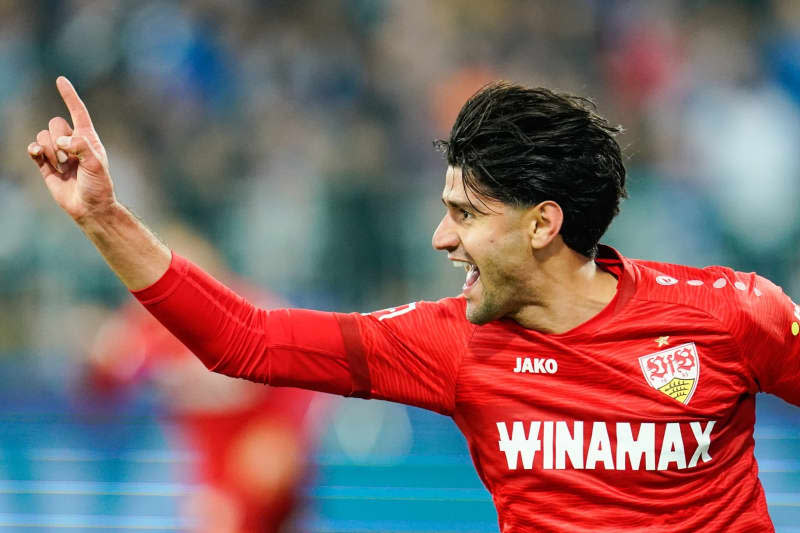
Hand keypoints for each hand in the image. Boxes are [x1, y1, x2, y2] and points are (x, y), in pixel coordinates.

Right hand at [27, 76, 114, 221]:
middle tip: (69, 159)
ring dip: (49, 150)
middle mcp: (72, 143)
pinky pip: (33, 148)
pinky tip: (38, 156)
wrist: (90, 208)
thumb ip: (81, 147)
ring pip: (43, 136)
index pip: (78, 112)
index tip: (60, 79)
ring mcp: (58, 153)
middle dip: (58, 138)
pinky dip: (34, 150)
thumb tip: (61, 141)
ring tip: (62, 167)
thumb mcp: (96, 164)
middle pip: (55, 123)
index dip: (69, 96)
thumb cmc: (99, 186)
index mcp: (88, 138)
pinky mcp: (46, 165)